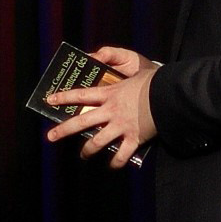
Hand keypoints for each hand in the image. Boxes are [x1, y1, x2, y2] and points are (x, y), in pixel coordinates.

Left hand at [45, 46, 157, 168]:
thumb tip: (98, 55)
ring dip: (87, 151)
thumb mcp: (135, 67)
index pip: (80, 95)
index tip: (50, 100)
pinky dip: (116, 163)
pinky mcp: (134, 138)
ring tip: (83, 156)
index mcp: (110, 94)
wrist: (170, 95)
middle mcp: (111, 112)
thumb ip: (117, 61)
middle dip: (64, 130)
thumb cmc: (155, 80)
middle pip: (81, 122)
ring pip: (97, 142)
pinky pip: (122, 155)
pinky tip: (112, 166)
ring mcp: (121, 127)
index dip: (63, 98)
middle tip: (51, 137)